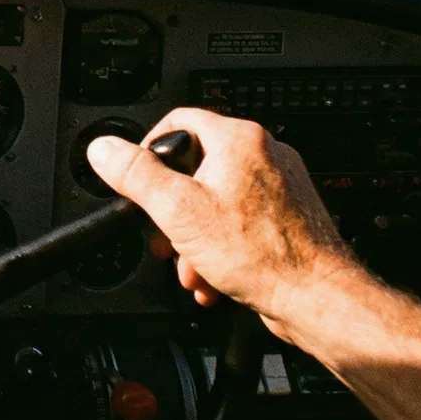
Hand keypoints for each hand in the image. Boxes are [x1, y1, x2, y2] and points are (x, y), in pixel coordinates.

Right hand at [86, 107, 359, 340]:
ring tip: (192, 265)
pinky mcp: (288, 216)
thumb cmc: (263, 255)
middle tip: (165, 234)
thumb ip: (135, 174)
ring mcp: (280, 186)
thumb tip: (103, 148)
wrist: (317, 298)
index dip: (148, 151)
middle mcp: (265, 155)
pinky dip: (221, 247)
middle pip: (195, 167)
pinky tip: (215, 275)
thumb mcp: (178, 210)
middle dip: (173, 210)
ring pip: (216, 200)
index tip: (138, 180)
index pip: (178, 121)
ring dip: (194, 236)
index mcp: (239, 140)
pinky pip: (240, 223)